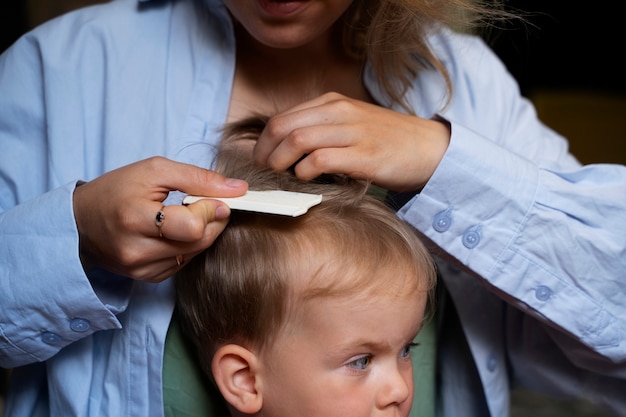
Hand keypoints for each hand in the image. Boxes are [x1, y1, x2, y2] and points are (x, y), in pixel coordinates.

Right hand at [73, 157, 247, 281]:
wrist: (80, 222)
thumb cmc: (116, 190)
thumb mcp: (155, 170)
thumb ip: (199, 178)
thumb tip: (239, 189)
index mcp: (135, 218)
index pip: (193, 226)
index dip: (212, 210)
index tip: (218, 197)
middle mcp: (137, 250)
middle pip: (199, 242)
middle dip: (213, 220)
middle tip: (208, 203)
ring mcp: (141, 269)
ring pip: (196, 253)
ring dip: (203, 233)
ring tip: (187, 215)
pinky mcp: (147, 278)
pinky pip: (185, 262)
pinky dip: (189, 246)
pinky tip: (176, 232)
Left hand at [253, 92, 450, 191]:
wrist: (429, 148)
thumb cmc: (387, 141)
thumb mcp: (351, 124)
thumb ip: (322, 130)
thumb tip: (286, 151)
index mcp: (332, 103)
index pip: (282, 117)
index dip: (264, 142)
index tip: (262, 161)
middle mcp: (339, 112)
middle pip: (282, 127)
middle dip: (265, 153)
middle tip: (265, 172)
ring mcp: (352, 132)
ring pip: (297, 140)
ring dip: (280, 162)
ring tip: (281, 177)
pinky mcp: (363, 155)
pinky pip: (319, 160)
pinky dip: (305, 172)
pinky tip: (307, 180)